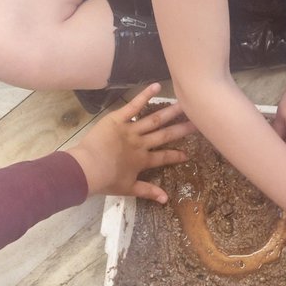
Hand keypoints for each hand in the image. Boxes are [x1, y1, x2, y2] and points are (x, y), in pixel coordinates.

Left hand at [67, 83, 193, 201]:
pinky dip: (145, 95)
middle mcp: (141, 143)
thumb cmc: (105, 181)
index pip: (164, 157)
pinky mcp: (118, 119)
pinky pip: (134, 106)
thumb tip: (166, 199)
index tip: (188, 154)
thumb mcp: (128, 189)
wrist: (87, 169)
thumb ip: (148, 192)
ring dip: (170, 112)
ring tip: (185, 104)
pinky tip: (157, 85)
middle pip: (165, 135)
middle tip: (198, 122)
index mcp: (142, 160)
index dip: (176, 156)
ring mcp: (131, 130)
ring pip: (154, 119)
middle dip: (182, 129)